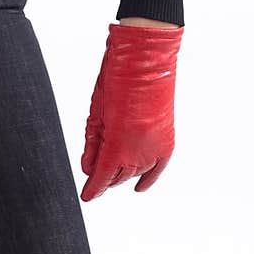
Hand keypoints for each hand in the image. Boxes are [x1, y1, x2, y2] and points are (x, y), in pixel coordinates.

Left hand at [80, 21, 182, 201]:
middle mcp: (139, 151)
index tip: (86, 196)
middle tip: (94, 176)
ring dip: (123, 173)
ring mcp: (155, 146)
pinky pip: (158, 167)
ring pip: (136, 172)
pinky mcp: (168, 139)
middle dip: (105, 178)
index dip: (93, 189)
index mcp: (118, 143)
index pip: (103, 176)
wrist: (146, 56)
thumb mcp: (96, 110)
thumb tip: (88, 169)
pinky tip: (139, 187)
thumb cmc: (115, 77)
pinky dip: (149, 178)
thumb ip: (92, 143)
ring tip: (111, 171)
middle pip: (118, 176)